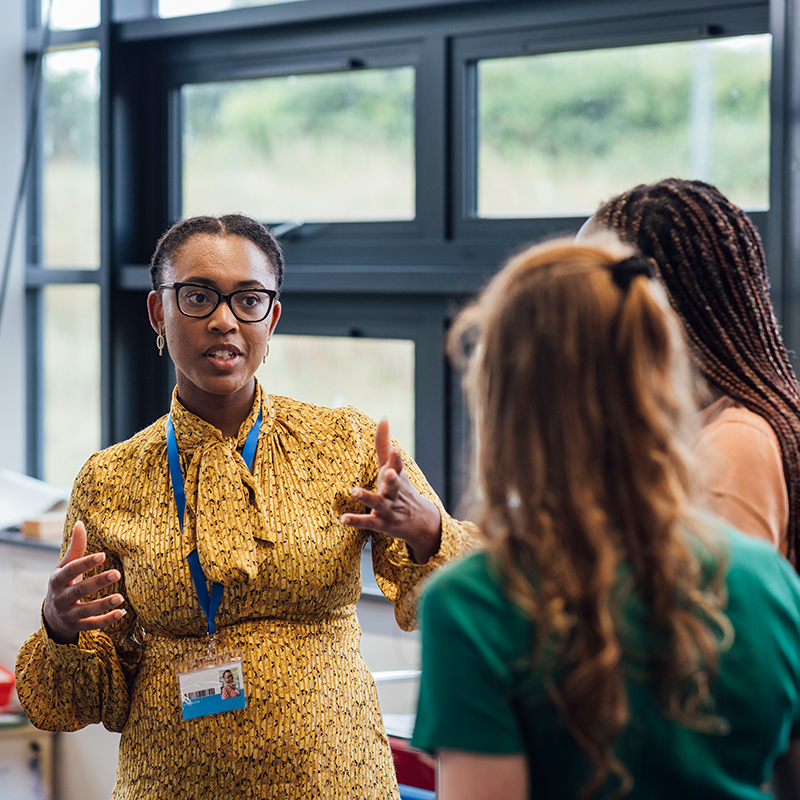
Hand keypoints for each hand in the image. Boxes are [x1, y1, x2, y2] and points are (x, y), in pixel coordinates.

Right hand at [42, 520, 125, 644]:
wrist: (52, 615)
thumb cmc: (64, 583)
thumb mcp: (65, 566)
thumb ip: (75, 548)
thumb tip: (80, 523)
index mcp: (57, 580)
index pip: (71, 570)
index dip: (86, 563)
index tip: (103, 555)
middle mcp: (61, 598)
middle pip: (79, 591)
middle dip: (98, 582)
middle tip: (117, 573)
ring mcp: (68, 614)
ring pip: (86, 611)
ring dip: (104, 604)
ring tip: (121, 597)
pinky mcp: (77, 626)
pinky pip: (92, 625)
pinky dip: (106, 621)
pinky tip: (122, 612)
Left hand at [341, 419, 441, 562]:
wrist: (420, 522)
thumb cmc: (401, 489)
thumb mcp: (394, 467)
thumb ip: (384, 444)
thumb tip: (383, 418)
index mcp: (397, 477)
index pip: (398, 465)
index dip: (396, 457)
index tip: (395, 447)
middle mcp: (394, 492)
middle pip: (395, 485)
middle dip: (393, 479)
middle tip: (389, 472)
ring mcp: (388, 509)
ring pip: (378, 503)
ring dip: (367, 497)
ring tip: (354, 491)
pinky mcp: (381, 524)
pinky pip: (368, 522)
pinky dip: (356, 520)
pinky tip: (343, 518)